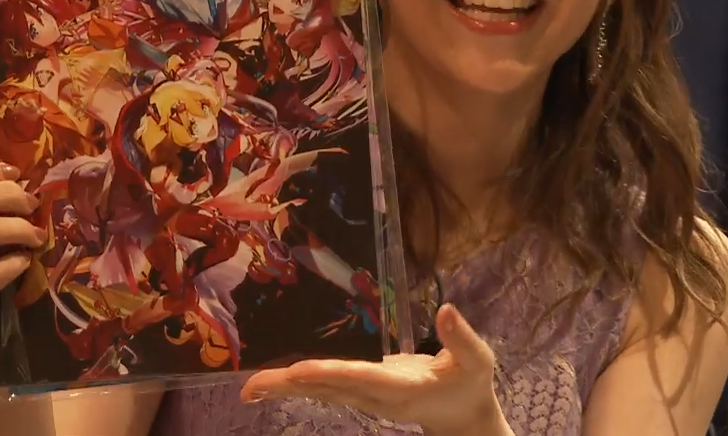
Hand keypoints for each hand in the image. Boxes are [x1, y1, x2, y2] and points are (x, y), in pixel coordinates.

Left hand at [240, 305, 509, 435]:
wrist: (464, 418)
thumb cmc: (470, 383)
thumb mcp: (477, 360)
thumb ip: (461, 337)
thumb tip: (447, 309)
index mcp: (401, 388)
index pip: (358, 377)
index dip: (326, 373)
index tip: (297, 370)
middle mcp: (376, 397)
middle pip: (327, 389)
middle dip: (289, 386)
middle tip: (250, 386)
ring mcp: (366, 398)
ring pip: (320, 392)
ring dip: (285, 388)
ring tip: (250, 386)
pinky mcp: (362, 393)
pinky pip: (325, 388)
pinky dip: (299, 383)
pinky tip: (275, 380)